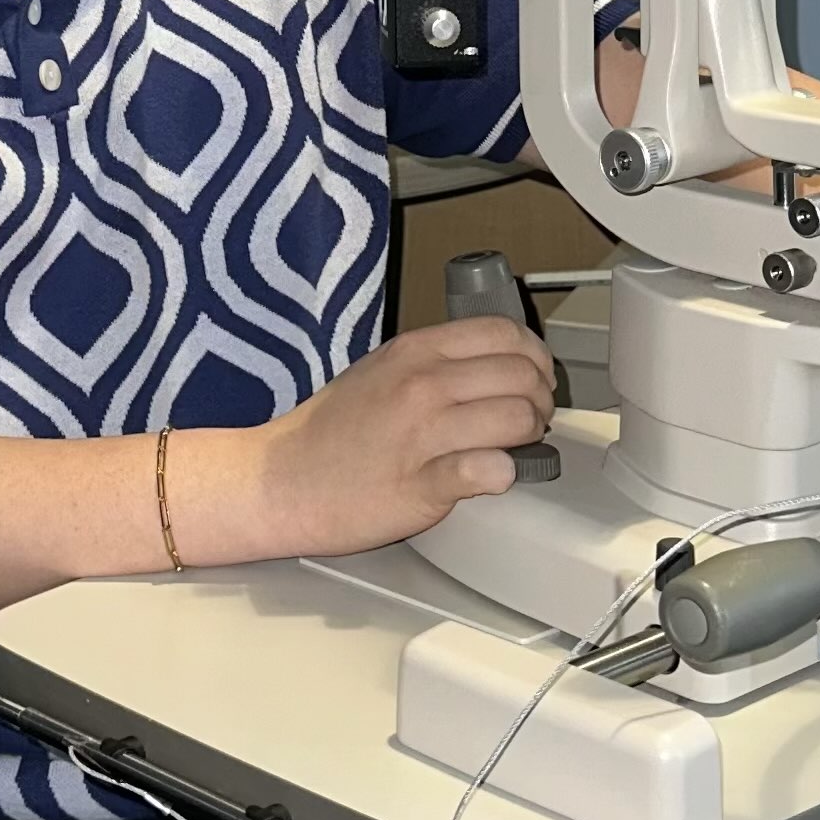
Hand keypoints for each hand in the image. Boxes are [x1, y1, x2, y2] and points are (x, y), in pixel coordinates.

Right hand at [210, 320, 556, 561]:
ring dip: (529, 438)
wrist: (280, 482)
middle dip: (539, 400)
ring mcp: (423, 434)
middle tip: (530, 420)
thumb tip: (497, 371)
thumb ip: (436, 365)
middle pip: (522, 376)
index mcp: (414, 352)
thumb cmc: (328, 433)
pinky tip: (490, 475)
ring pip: (517, 419)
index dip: (534, 358)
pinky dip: (502, 474)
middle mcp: (422, 385)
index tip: (535, 378)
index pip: (505, 334)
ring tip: (512, 448)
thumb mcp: (381, 371)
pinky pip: (489, 470)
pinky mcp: (422, 485)